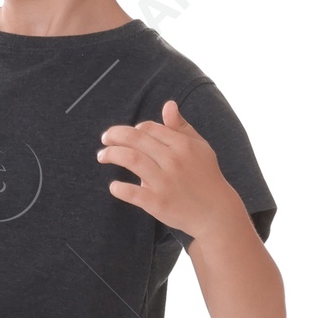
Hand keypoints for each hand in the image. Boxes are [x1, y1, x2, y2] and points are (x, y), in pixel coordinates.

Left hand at [96, 99, 241, 239]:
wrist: (215, 212)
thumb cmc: (206, 176)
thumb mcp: (199, 148)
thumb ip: (181, 127)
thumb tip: (168, 104)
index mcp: (183, 144)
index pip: (149, 128)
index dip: (134, 129)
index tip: (126, 135)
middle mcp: (173, 160)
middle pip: (136, 139)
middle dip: (114, 136)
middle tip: (104, 139)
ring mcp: (165, 182)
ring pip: (131, 159)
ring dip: (111, 154)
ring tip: (102, 156)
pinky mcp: (158, 203)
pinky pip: (132, 193)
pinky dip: (119, 188)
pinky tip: (114, 186)